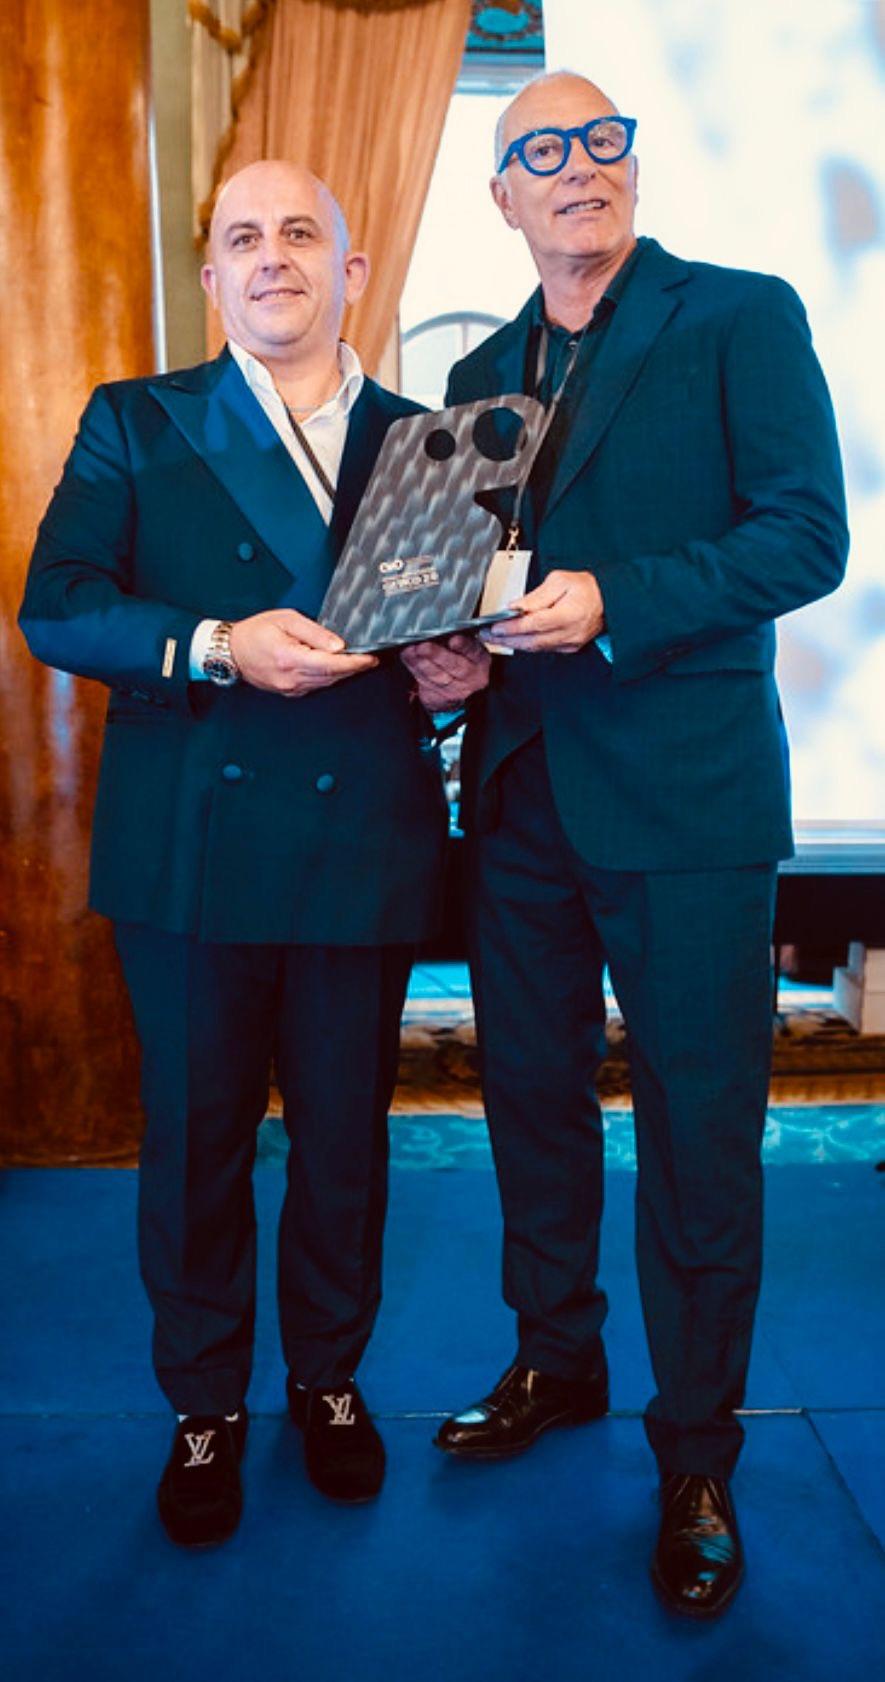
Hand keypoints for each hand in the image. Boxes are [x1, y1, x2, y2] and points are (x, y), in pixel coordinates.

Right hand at [229, 609, 376, 696]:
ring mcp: (290, 688)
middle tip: (370, 658)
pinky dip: (328, 677)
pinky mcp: (289, 691)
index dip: (354, 663)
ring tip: (357, 661)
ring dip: (343, 673)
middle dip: (354, 668)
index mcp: (290, 658)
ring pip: (326, 683)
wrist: (230, 652)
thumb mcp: (286, 620)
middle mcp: (291, 678)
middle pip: (332, 676)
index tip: (370, 658)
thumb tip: (338, 645)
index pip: (331, 664)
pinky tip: (335, 668)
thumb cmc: (254, 632)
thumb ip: (314, 632)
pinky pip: (315, 685)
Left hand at [400, 633, 490, 709]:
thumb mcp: (469, 646)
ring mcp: (454, 688)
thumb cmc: (463, 657)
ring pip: (436, 676)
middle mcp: (469, 675)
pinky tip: (408, 655)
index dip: (464, 646)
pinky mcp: (438, 695)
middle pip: (454, 666)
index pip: (473, 651)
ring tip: (412, 650)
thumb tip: (442, 624)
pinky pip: (424, 681)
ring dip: (421, 662)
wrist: (460, 685)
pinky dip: (413, 666)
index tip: (454, 640)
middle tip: (424, 646)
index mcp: (479, 659)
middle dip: (437, 655)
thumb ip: (460, 637)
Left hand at [484, 570, 604, 653]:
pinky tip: (516, 640)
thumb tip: (515, 606)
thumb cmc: (587, 588)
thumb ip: (536, 596)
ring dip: (514, 644)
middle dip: (507, 639)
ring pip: (536, 648)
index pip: (533, 624)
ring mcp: (570, 643)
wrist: (609, 600)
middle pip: (531, 641)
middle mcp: (569, 632)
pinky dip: (528, 645)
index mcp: (568, 614)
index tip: (495, 626)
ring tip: (496, 637)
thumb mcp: (559, 581)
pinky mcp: (570, 647)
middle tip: (487, 635)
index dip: (512, 627)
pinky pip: (544, 649)